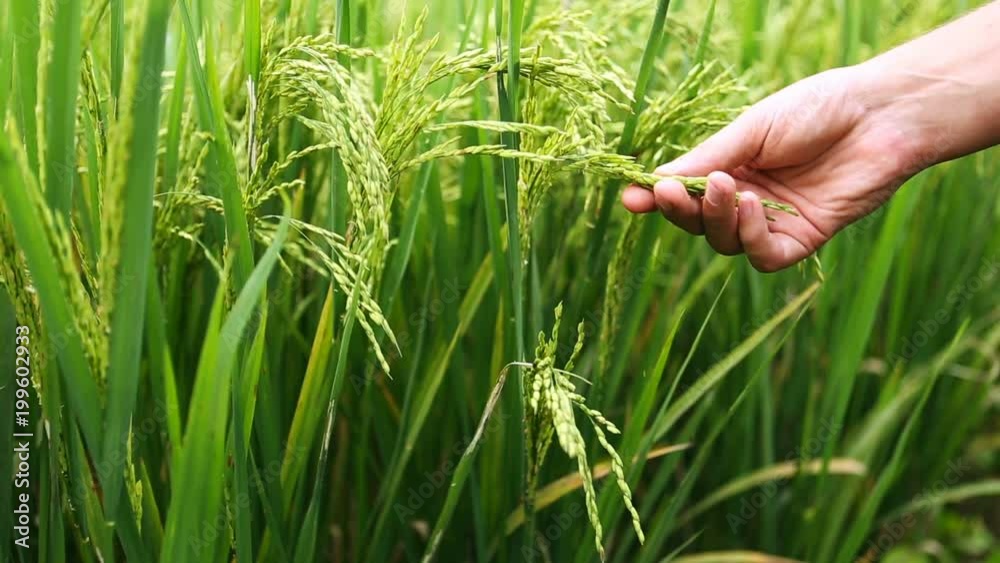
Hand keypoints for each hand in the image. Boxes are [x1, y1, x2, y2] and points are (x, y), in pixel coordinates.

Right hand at [622, 66, 925, 271]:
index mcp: (733, 168)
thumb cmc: (816, 109)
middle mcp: (749, 199)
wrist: (879, 114)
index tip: (631, 199)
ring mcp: (775, 222)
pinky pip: (763, 257)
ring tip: (731, 188)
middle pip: (700, 224)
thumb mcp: (751, 130)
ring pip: (726, 243)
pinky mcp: (804, 239)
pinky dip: (750, 239)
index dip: (658, 200)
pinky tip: (755, 208)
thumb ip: (706, 160)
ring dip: (719, 220)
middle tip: (676, 192)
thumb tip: (654, 181)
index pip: (686, 194)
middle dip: (684, 211)